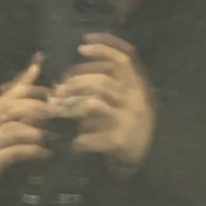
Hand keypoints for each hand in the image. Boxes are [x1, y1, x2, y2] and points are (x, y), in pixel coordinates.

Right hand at [0, 61, 53, 192]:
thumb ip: (10, 101)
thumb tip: (34, 68)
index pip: (7, 95)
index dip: (31, 90)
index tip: (50, 92)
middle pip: (12, 109)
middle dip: (37, 110)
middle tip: (55, 114)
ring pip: (14, 130)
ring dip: (37, 132)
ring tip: (52, 136)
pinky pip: (15, 151)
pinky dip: (33, 151)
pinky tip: (44, 153)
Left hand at [51, 33, 154, 176]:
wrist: (147, 161)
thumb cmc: (128, 124)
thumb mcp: (126, 98)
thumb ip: (108, 81)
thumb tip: (73, 67)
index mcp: (139, 86)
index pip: (125, 58)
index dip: (104, 47)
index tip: (82, 44)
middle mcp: (137, 100)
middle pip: (102, 80)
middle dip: (76, 81)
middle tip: (59, 87)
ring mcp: (129, 120)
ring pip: (92, 103)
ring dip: (70, 105)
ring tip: (58, 109)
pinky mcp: (119, 140)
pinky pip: (90, 135)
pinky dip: (79, 139)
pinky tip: (75, 143)